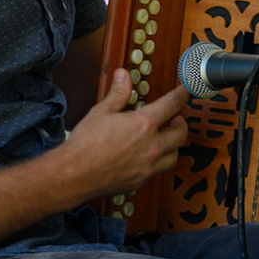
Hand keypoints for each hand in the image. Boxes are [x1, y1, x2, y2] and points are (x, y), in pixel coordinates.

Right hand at [57, 70, 188, 203]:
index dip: (181, 95)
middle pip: (180, 134)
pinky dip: (159, 162)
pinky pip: (159, 171)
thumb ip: (118, 94)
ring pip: (174, 156)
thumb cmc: (85, 145)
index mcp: (144, 125)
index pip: (172, 105)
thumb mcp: (101, 112)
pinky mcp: (141, 181)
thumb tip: (123, 76)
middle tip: (177, 118)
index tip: (184, 92)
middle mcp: (151, 147)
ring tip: (167, 139)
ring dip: (174, 145)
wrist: (74, 175)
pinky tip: (149, 157)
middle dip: (182, 123)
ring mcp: (148, 166)